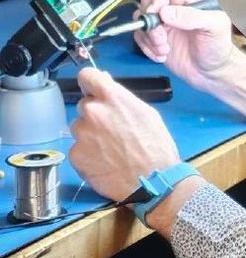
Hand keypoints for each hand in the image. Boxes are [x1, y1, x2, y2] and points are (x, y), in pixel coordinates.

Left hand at [69, 68, 180, 202]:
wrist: (154, 181)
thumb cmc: (156, 147)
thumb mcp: (146, 113)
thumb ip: (121, 98)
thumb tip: (105, 85)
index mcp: (112, 97)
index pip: (86, 76)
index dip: (90, 83)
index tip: (93, 90)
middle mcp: (92, 112)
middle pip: (84, 105)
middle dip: (95, 115)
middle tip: (112, 131)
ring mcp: (81, 134)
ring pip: (80, 129)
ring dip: (90, 135)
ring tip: (110, 150)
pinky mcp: (76, 155)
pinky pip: (78, 149)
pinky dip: (88, 155)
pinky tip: (105, 162)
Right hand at [134, 0, 235, 92]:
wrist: (211, 72)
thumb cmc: (218, 46)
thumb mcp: (214, 27)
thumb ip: (193, 16)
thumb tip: (166, 12)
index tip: (157, 12)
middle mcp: (173, 4)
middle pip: (148, 1)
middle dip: (151, 21)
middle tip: (162, 38)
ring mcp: (162, 20)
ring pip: (141, 19)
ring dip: (149, 37)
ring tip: (165, 50)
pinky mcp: (154, 36)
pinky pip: (140, 36)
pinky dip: (147, 47)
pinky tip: (162, 55)